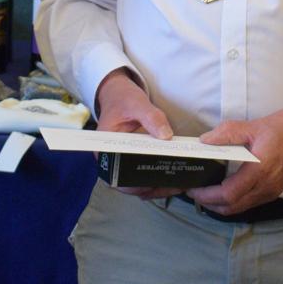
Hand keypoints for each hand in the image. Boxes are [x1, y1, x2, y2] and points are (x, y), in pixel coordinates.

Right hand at [94, 69, 180, 198]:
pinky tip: (173, 179)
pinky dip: (156, 179)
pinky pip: (143, 176)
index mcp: (105, 148)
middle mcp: (111, 160)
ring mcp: (122, 162)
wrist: (119, 96)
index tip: (153, 184)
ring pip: (137, 184)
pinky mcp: (133, 160)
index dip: (134, 183)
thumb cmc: (123, 100)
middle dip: (150, 187)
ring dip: (155, 187)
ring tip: (177, 185)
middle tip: (173, 186)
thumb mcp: (137, 104)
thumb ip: (151, 117)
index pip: (117, 174)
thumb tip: (165, 135)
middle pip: (128, 184)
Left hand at [192, 104, 282, 215]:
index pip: (227, 195)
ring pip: (241, 207)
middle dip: (210, 204)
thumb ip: (229, 133)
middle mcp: (266, 187)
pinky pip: (250, 202)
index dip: (206, 195)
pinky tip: (227, 188)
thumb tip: (205, 140)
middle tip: (195, 191)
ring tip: (207, 191)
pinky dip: (235, 200)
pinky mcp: (275, 189)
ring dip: (222, 204)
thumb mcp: (256, 125)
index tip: (192, 189)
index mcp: (259, 172)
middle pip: (231, 207)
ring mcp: (271, 191)